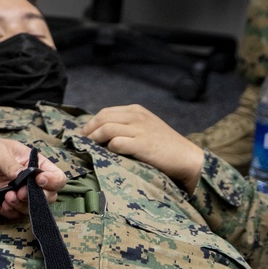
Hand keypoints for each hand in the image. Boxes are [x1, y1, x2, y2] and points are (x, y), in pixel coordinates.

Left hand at [0, 127, 65, 215]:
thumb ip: (11, 165)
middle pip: (48, 196)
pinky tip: (2, 203)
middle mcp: (27, 180)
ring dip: (23, 206)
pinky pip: (13, 213)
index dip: (52, 181)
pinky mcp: (2, 202)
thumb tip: (24, 178)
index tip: (39, 181)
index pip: (55, 176)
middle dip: (38, 198)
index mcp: (32, 163)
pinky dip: (10, 211)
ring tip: (8, 197)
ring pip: (31, 207)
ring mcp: (15, 192)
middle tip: (20, 192)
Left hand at [80, 104, 204, 193]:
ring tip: (88, 149)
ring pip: (106, 128)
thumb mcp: (147, 128)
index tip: (83, 134)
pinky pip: (116, 142)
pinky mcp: (142, 144)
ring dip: (94, 139)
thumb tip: (102, 133)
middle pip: (102, 118)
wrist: (187, 158)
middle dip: (88, 130)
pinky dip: (107, 148)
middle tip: (80, 142)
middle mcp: (137, 116)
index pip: (105, 112)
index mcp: (136, 110)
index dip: (91, 123)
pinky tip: (105, 155)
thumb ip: (128, 126)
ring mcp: (139, 129)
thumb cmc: (165, 146)